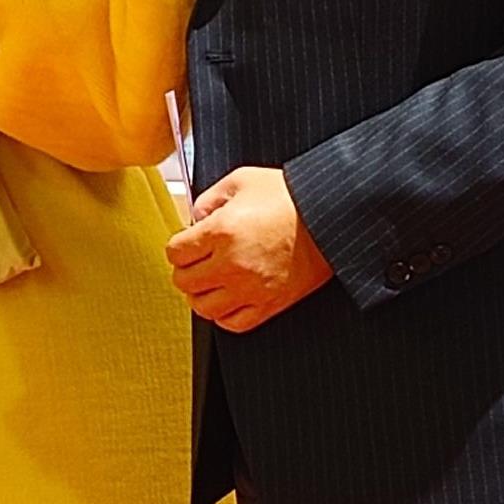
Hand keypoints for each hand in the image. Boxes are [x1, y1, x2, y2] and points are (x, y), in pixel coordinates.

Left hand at [166, 166, 332, 332]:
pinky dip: (224, 315)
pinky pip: (233, 323)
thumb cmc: (292, 197)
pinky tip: (227, 300)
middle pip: (184, 281)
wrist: (329, 217)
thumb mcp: (242, 180)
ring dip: (200, 294)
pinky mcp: (270, 303)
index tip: (186, 243)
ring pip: (203, 307)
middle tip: (195, 262)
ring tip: (208, 282)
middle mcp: (232, 264)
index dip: (178, 245)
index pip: (175, 252)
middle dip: (185, 269)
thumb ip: (209, 197)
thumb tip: (194, 216)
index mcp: (222, 231)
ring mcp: (250, 288)